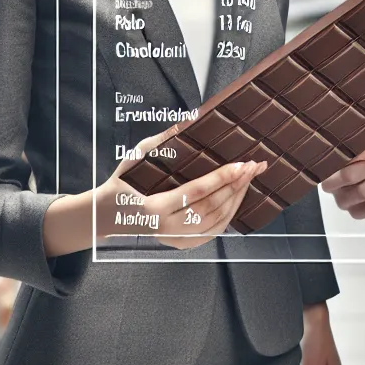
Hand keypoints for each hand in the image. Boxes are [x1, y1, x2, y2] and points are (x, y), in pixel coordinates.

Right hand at [100, 127, 265, 249]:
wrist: (109, 215)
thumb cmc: (123, 183)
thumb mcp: (136, 157)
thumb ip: (163, 140)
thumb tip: (189, 121)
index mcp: (155, 207)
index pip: (197, 191)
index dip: (222, 178)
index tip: (241, 164)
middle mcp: (168, 228)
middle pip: (212, 206)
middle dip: (237, 185)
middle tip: (254, 166)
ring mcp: (177, 238)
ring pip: (217, 220)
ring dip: (238, 198)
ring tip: (251, 177)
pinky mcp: (183, 243)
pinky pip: (214, 230)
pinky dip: (231, 213)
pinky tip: (240, 197)